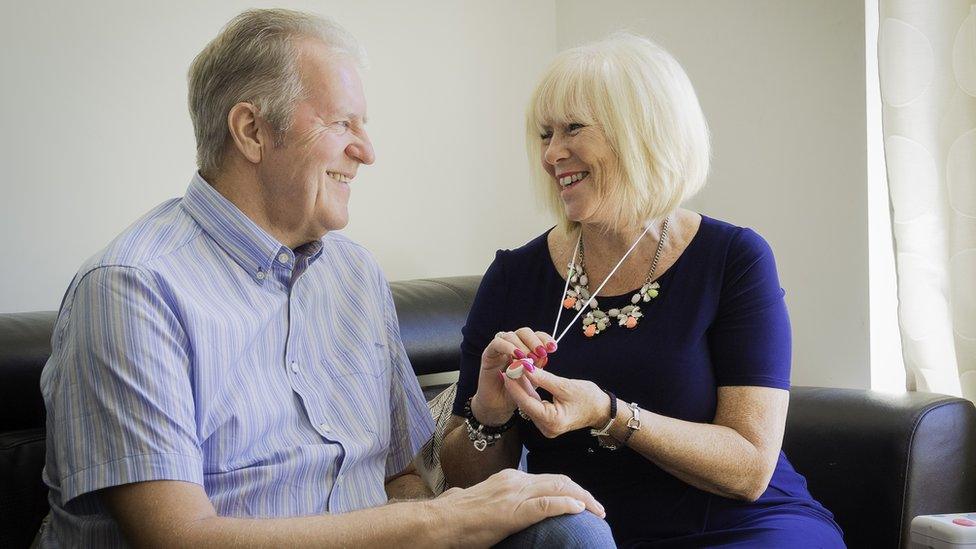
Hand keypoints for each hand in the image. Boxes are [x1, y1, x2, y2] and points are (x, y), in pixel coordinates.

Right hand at [429, 469, 604, 546]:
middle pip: (559, 481)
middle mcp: (515, 481)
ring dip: (582, 500)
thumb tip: (501, 508)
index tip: (583, 502)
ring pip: (558, 489)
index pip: (548, 480)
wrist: (440, 522)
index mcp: (510, 479)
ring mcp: (514, 494)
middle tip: (598, 508)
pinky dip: (566, 505)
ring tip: (597, 511)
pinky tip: (579, 510)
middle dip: (583, 493)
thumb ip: (498, 499)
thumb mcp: (483, 501)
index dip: (570, 489)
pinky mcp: (513, 511)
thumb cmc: (456, 516)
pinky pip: (547, 505)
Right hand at [473, 328, 556, 424]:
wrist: (500, 406)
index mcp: (525, 349)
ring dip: (522, 345)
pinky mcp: (488, 354)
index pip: (536, 336)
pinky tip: (516, 356)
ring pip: (511, 335)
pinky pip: (497, 343)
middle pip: (524, 332)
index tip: (553, 348)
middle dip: (534, 341)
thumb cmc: (517, 392)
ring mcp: (500, 349)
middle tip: (541, 352)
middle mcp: (512, 346)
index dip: (545, 339)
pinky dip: (508, 347)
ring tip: (529, 358)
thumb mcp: (532, 380)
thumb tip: (544, 354)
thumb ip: (538, 367)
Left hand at [503, 366, 609, 437]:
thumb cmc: (588, 398)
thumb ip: (543, 378)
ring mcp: (546, 426)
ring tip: (515, 369)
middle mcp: (546, 427)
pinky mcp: (547, 421)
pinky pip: (534, 405)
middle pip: (525, 403)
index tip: (509, 370)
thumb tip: (525, 367)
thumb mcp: (565, 385)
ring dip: (522, 387)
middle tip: (510, 366)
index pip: (527, 402)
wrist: (601, 410)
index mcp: (552, 421)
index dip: (515, 385)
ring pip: (528, 403)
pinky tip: (523, 378)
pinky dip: (529, 392)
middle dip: (517, 384)